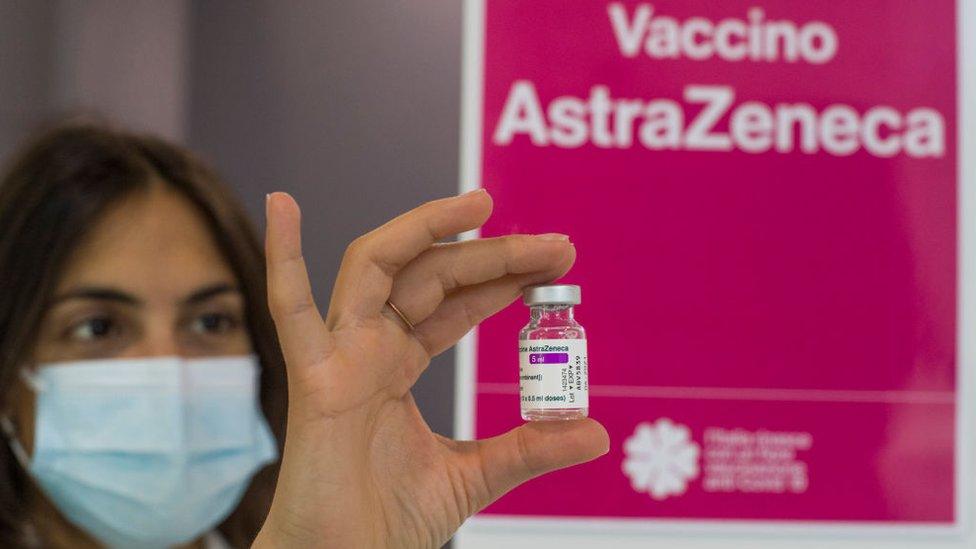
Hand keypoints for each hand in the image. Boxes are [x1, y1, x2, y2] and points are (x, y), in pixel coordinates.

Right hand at [254, 190, 608, 547]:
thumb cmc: (386, 522)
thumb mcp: (474, 476)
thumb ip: (528, 449)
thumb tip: (596, 434)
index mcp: (395, 365)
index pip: (454, 301)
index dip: (501, 278)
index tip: (556, 264)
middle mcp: (366, 349)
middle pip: (430, 275)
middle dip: (492, 254)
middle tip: (556, 246)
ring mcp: (337, 356)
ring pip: (379, 267)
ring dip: (427, 228)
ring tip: (481, 202)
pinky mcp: (313, 379)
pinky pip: (288, 310)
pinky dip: (280, 255)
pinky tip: (282, 202)